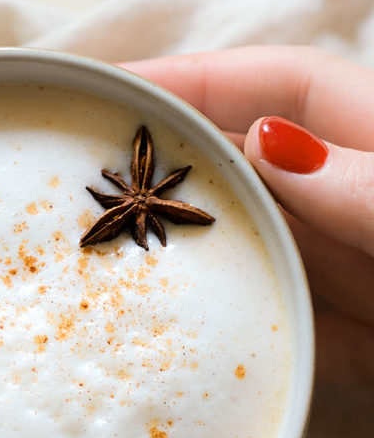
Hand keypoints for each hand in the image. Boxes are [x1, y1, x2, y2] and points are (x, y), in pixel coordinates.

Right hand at [120, 45, 373, 382]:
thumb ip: (362, 187)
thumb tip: (267, 141)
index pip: (280, 88)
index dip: (197, 80)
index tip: (115, 88)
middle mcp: (360, 203)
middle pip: (254, 173)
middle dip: (178, 172)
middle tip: (91, 181)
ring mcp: (363, 272)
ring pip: (262, 256)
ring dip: (201, 266)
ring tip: (118, 269)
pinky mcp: (368, 341)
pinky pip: (291, 335)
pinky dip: (248, 345)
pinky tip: (192, 357)